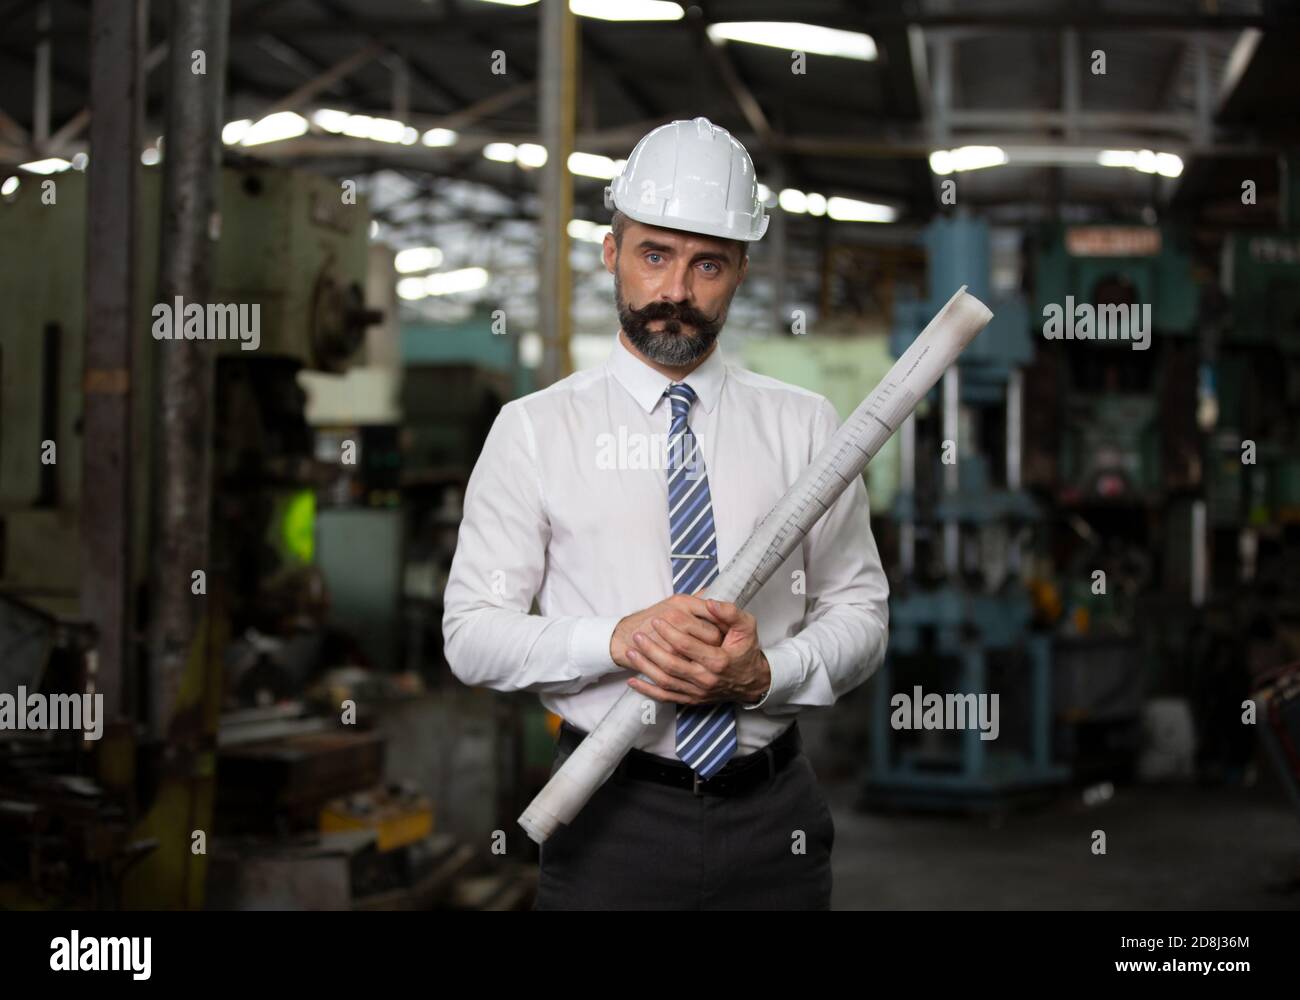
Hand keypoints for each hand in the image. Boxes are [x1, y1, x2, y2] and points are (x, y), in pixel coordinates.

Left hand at [625, 598, 770, 705]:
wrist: (752, 681)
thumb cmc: (746, 651)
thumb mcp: (746, 627)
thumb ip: (729, 612)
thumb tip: (709, 603)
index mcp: (718, 660)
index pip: (686, 645)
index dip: (669, 632)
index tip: (656, 620)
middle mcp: (706, 679)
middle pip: (671, 665)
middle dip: (651, 649)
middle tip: (637, 635)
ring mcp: (697, 692)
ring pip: (665, 682)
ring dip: (645, 667)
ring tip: (631, 651)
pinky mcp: (692, 700)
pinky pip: (666, 698)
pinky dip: (647, 691)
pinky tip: (633, 681)